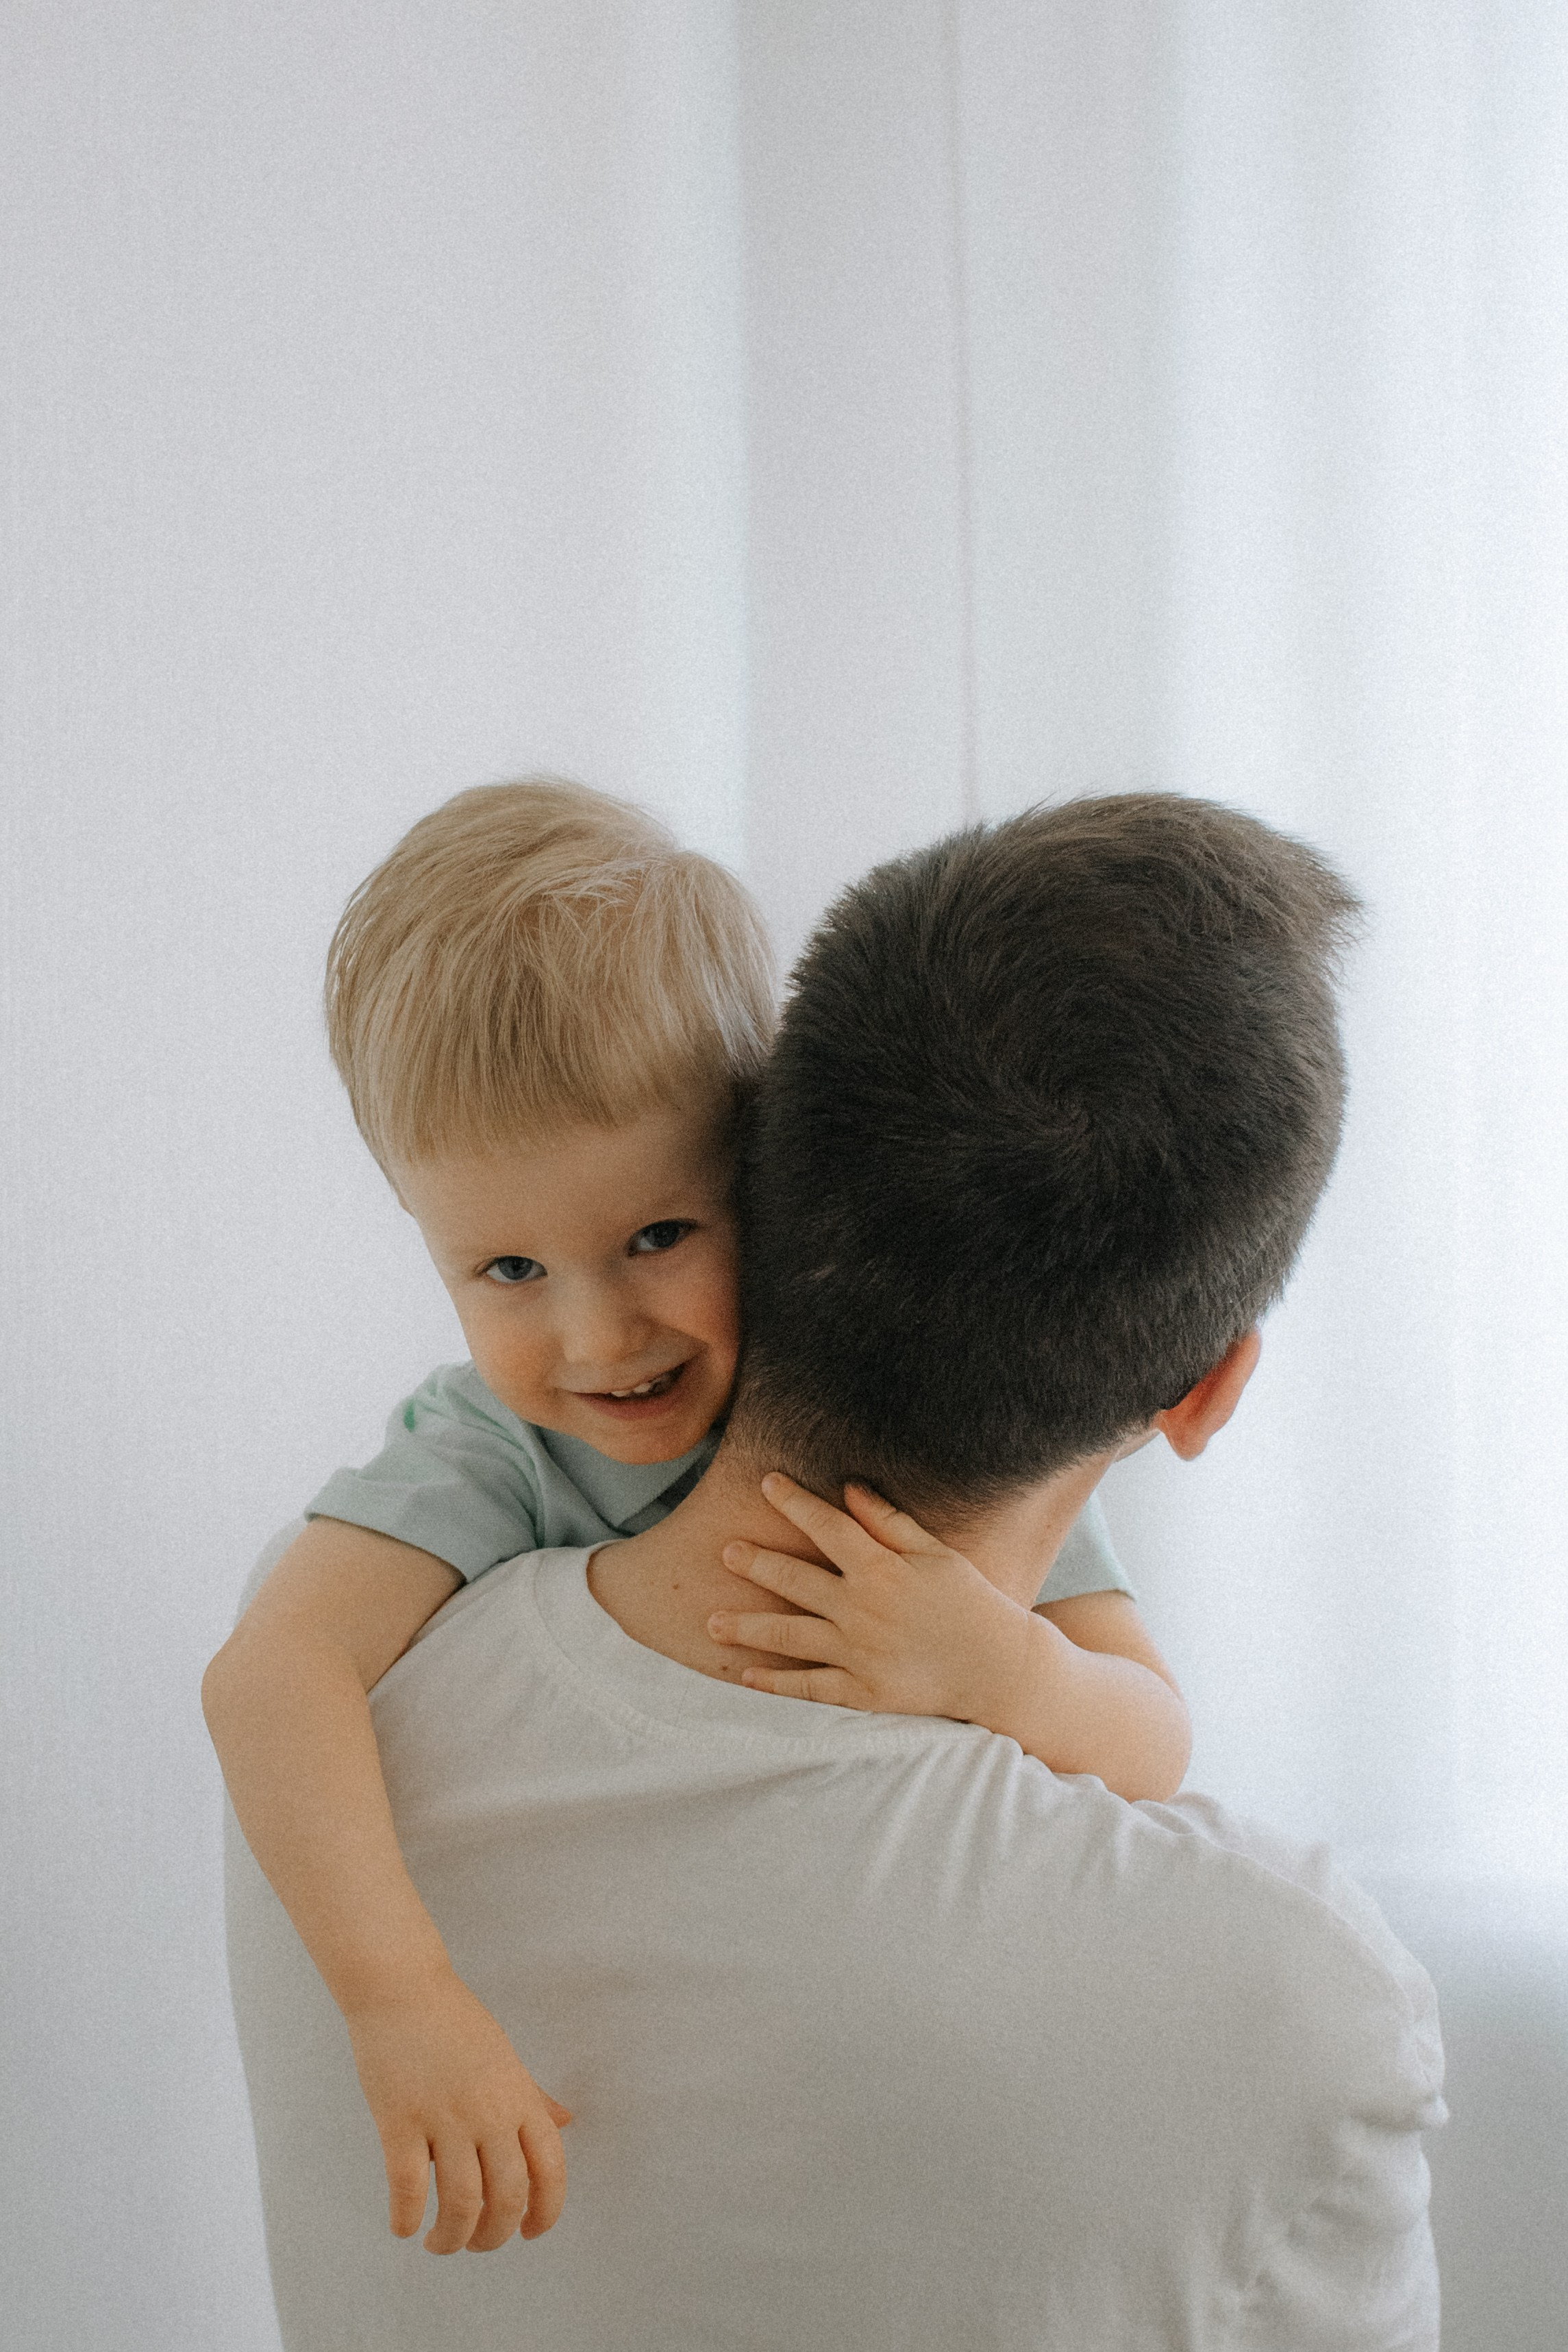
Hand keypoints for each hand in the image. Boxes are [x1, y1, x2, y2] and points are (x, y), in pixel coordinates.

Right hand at [344, 1970, 571, 2252]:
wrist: (402, 1987)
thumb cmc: (454, 2022)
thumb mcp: (505, 2057)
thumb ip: (533, 2096)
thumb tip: (566, 2122)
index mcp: (518, 2097)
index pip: (550, 2169)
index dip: (546, 2212)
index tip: (530, 2234)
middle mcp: (489, 2111)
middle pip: (507, 2197)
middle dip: (494, 2237)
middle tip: (477, 2244)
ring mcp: (445, 2117)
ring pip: (462, 2203)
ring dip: (452, 2239)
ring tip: (440, 2243)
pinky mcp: (400, 2121)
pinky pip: (408, 2189)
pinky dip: (407, 2220)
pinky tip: (405, 2227)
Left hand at [707, 1472, 1035, 1722]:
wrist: (1000, 1668)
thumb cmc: (970, 1602)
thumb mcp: (935, 1553)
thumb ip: (889, 1521)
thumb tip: (848, 1487)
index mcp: (881, 1568)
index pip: (826, 1526)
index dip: (794, 1501)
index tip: (766, 1482)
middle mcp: (861, 1609)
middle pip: (794, 1579)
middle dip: (755, 1562)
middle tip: (724, 1552)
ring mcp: (858, 1653)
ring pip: (788, 1635)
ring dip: (746, 1626)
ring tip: (711, 1621)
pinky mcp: (861, 1692)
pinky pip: (807, 1687)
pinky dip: (773, 1683)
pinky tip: (743, 1675)